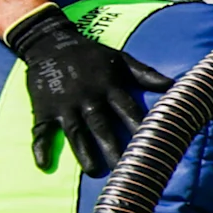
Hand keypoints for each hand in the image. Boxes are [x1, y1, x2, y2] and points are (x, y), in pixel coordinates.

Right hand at [2, 8, 171, 175]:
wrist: (49, 41)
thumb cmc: (89, 53)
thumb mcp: (119, 58)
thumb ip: (145, 73)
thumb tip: (173, 85)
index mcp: (108, 86)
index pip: (127, 109)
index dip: (140, 126)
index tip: (152, 145)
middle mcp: (87, 97)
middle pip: (101, 126)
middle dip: (112, 147)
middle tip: (124, 169)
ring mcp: (64, 104)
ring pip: (75, 132)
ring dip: (83, 152)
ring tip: (93, 171)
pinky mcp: (44, 108)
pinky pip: (40, 130)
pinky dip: (40, 147)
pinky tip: (43, 164)